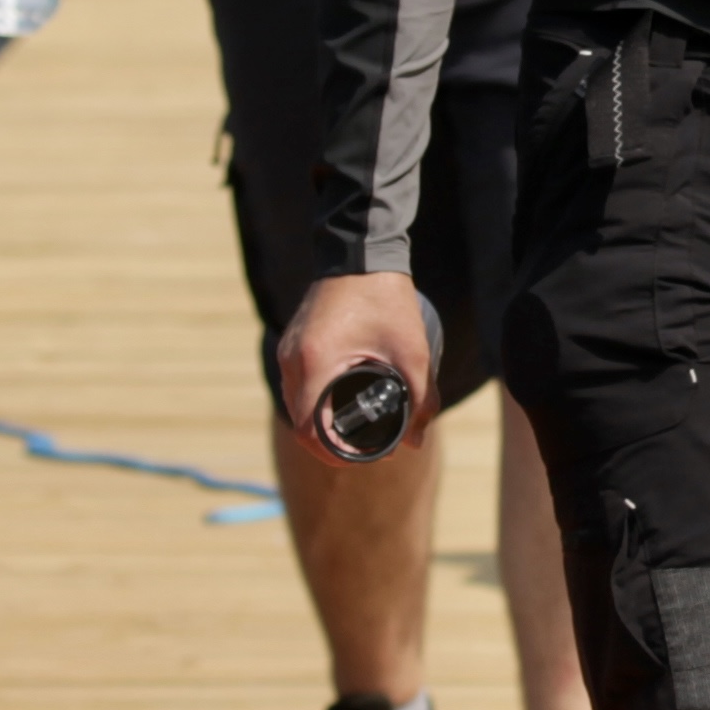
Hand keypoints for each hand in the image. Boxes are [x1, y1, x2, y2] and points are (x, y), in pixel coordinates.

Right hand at [271, 271, 432, 452]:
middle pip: (301, 422)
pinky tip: (341, 404)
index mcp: (314, 364)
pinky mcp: (292, 343)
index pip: (308, 431)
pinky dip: (316, 401)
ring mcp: (288, 350)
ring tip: (356, 431)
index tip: (359, 458)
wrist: (360, 252)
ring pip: (297, 404)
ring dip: (321, 423)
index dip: (332, 454)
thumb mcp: (412, 352)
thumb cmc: (385, 298)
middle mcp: (292, 360)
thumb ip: (420, 399)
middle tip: (365, 449)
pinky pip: (298, 385)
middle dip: (330, 443)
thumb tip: (416, 442)